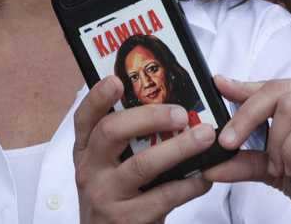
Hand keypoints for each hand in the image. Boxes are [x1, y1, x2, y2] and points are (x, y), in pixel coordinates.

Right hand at [73, 76, 214, 223]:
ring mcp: (106, 195)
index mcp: (86, 150)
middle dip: (149, 116)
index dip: (98, 96)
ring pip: (142, 164)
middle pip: (112, 132)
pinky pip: (163, 196)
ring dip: (179, 147)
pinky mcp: (127, 219)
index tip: (117, 80)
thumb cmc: (118, 196)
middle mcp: (90, 170)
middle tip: (180, 113)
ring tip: (205, 136)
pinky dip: (189, 184)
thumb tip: (170, 105)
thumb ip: (128, 139)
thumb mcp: (110, 166)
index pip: (85, 117)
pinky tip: (204, 176)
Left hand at [204, 76, 290, 223]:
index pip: (271, 85)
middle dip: (245, 118)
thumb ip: (248, 161)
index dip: (242, 87)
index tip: (217, 85)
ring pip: (288, 106)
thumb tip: (212, 161)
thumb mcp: (280, 170)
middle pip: (275, 90)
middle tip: (228, 143)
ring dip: (276, 143)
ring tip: (283, 168)